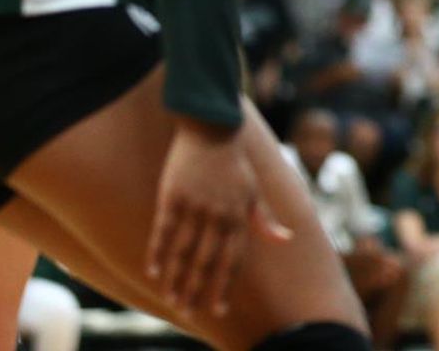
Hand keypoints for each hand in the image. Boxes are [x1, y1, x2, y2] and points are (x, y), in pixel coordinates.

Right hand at [146, 121, 291, 316]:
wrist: (212, 127)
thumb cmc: (234, 161)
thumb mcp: (253, 189)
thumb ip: (264, 219)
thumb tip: (285, 240)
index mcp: (239, 214)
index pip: (233, 260)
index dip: (224, 286)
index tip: (218, 310)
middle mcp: (218, 214)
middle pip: (206, 261)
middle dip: (196, 289)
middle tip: (187, 312)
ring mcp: (195, 206)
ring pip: (183, 251)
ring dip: (176, 278)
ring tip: (171, 300)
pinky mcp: (174, 196)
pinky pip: (163, 231)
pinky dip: (158, 253)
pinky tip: (153, 272)